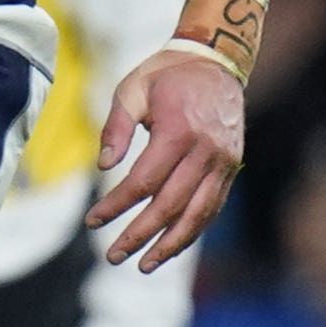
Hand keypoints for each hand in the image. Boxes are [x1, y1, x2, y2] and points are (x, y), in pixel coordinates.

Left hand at [88, 46, 244, 270]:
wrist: (215, 61)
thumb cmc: (165, 75)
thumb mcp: (131, 90)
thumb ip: (116, 128)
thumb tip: (103, 166)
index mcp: (178, 131)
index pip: (144, 182)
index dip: (117, 205)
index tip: (93, 221)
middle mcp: (206, 151)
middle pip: (171, 204)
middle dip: (141, 235)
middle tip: (114, 256)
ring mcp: (224, 161)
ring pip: (198, 213)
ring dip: (171, 244)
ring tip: (144, 265)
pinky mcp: (232, 166)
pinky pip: (213, 205)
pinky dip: (193, 229)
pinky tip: (172, 246)